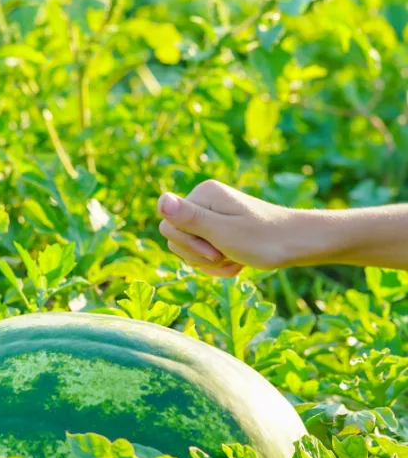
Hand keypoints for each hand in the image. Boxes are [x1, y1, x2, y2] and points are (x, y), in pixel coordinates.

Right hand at [157, 180, 295, 275]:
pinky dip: (218, 263)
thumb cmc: (262, 239)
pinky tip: (237, 263)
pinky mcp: (218, 229)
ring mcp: (211, 215)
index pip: (167, 225)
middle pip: (176, 238)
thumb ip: (189, 218)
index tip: (214, 249)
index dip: (187, 244)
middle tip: (226, 255)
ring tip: (235, 260)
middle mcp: (204, 200)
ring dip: (211, 262)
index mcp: (202, 194)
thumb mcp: (222, 232)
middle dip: (200, 255)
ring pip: (189, 249)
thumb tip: (161, 200)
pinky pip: (203, 253)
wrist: (296, 244)